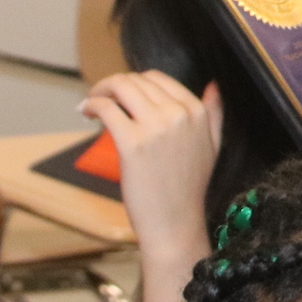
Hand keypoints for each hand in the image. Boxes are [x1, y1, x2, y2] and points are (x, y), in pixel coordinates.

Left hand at [80, 70, 219, 252]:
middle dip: (115, 84)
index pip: (159, 78)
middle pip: (137, 80)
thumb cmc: (189, 189)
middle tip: (101, 96)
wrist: (175, 222)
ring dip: (101, 90)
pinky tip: (87, 112)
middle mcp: (177, 113)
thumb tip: (213, 85)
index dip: (135, 81)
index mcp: (197, 111)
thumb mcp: (213, 144)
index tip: (122, 94)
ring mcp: (155, 127)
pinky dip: (92, 105)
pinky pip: (107, 109)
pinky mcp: (131, 143)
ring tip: (92, 103)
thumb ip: (214, 112)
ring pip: (121, 88)